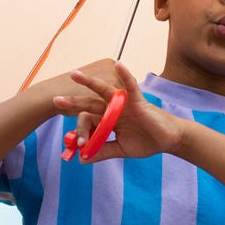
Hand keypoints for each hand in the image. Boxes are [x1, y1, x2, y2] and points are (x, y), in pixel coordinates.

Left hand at [52, 61, 185, 161]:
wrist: (168, 140)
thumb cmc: (147, 142)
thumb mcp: (121, 149)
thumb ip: (102, 151)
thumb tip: (82, 159)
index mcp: (108, 119)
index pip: (89, 121)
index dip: (82, 132)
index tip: (79, 144)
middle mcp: (113, 108)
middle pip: (90, 103)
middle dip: (73, 102)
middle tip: (56, 100)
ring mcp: (124, 103)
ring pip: (104, 91)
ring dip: (89, 82)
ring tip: (75, 74)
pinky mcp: (138, 100)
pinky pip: (130, 86)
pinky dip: (125, 75)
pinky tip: (118, 65)